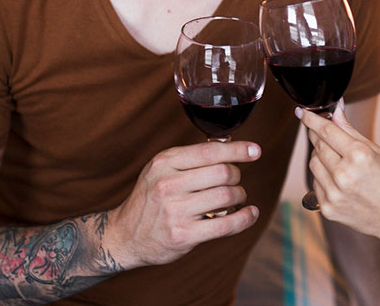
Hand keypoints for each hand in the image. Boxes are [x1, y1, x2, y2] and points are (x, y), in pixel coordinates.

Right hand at [106, 141, 261, 266]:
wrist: (123, 235)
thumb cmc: (150, 199)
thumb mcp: (161, 170)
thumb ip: (191, 158)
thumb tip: (229, 144)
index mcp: (164, 163)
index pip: (210, 151)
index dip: (238, 150)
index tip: (255, 151)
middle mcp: (168, 184)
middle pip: (223, 173)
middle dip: (237, 176)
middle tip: (235, 182)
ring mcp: (174, 211)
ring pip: (227, 196)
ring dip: (239, 197)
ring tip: (235, 199)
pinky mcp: (182, 235)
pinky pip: (226, 225)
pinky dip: (245, 218)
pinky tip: (250, 214)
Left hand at [298, 107, 379, 248]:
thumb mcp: (376, 151)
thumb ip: (351, 131)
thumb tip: (335, 111)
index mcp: (359, 156)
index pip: (327, 131)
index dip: (312, 119)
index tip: (302, 112)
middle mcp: (344, 174)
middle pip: (318, 146)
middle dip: (317, 136)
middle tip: (321, 132)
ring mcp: (334, 194)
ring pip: (313, 164)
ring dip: (320, 157)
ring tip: (337, 160)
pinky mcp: (328, 208)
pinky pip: (316, 184)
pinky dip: (323, 177)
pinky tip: (339, 180)